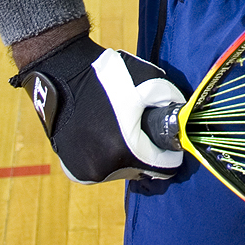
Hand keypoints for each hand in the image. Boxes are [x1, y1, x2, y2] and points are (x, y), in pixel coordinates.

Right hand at [11, 35, 185, 181]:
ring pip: (120, 170)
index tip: (169, 142)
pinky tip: (103, 133)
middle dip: (145, 151)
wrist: (62, 73)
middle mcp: (102, 169)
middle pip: (140, 170)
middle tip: (141, 127)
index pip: (163, 167)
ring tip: (119, 127)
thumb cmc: (106, 76)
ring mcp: (84, 171)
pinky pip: (101, 167)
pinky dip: (107, 155)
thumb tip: (182, 118)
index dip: (170, 153)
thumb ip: (170, 103)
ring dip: (125, 155)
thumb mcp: (149, 82)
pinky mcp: (71, 170)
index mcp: (123, 151)